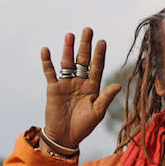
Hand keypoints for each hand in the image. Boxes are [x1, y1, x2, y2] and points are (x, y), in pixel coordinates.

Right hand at [40, 28, 120, 148]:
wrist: (66, 136)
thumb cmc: (84, 126)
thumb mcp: (97, 112)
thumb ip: (106, 98)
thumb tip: (118, 85)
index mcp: (93, 87)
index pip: (97, 67)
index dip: (99, 54)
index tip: (102, 41)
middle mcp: (80, 82)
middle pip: (83, 60)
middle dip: (85, 45)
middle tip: (88, 29)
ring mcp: (66, 84)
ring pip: (67, 63)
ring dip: (68, 49)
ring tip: (70, 35)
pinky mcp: (53, 88)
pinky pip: (50, 72)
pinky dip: (47, 62)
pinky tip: (46, 50)